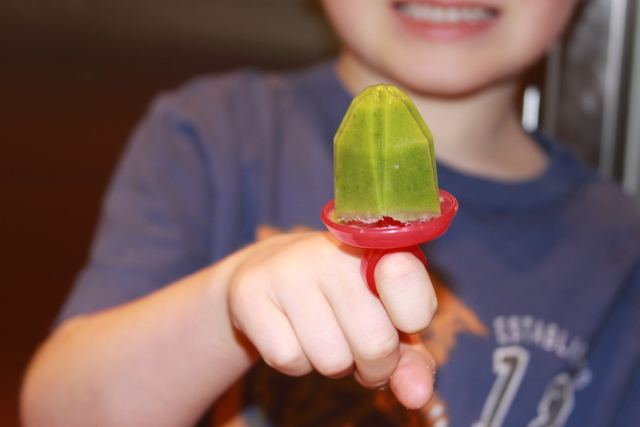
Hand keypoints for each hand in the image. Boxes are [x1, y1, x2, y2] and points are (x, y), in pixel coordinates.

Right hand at [226, 230, 436, 408]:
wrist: (267, 279)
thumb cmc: (340, 304)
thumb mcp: (384, 325)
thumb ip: (411, 361)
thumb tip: (417, 397)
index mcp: (374, 246)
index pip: (407, 278)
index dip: (409, 318)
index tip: (397, 318)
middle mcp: (331, 250)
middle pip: (376, 343)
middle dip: (372, 364)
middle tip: (357, 343)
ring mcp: (287, 268)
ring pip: (331, 360)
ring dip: (332, 364)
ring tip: (321, 333)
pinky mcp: (250, 291)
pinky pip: (288, 360)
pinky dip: (295, 364)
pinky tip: (290, 333)